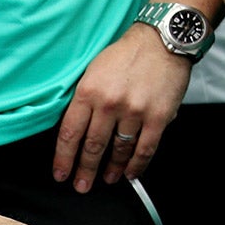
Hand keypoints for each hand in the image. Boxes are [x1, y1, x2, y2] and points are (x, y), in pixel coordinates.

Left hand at [53, 24, 192, 191]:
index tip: (61, 174)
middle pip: (92, 147)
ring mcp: (134, 111)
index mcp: (88, 93)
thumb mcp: (92, 72)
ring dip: (111, 169)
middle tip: (81, 186)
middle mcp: (109, 103)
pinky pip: (145, 148)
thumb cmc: (126, 55)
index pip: (69, 135)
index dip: (63, 159)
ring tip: (107, 178)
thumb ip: (82, 101)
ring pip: (119, 150)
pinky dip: (137, 164)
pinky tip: (130, 172)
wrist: (163, 38)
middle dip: (84, 171)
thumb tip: (72, 131)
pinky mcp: (158, 115)